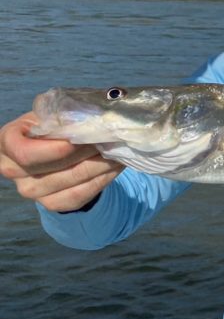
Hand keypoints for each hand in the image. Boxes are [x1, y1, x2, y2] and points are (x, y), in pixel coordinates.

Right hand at [0, 113, 122, 211]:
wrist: (52, 150)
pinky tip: (115, 166)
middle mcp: (12, 170)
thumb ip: (64, 115)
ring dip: (101, 164)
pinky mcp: (51, 203)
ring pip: (72, 181)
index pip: (26, 153)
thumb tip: (92, 120)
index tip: (82, 138)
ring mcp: (30, 190)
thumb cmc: (51, 126)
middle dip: (87, 151)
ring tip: (118, 149)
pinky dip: (102, 179)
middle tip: (111, 138)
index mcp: (7, 142)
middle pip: (54, 167)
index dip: (57, 149)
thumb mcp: (52, 114)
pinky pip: (81, 195)